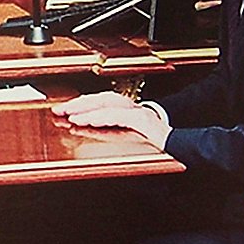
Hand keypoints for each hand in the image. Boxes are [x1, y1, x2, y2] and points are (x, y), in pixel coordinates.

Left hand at [52, 91, 168, 148]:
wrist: (184, 145)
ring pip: (108, 103)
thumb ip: (110, 132)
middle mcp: (134, 108)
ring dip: (86, 108)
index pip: (102, 101)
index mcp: (130, 111)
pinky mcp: (143, 120)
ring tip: (69, 114)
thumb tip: (87, 129)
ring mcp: (140, 112)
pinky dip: (100, 117)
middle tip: (59, 110)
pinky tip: (87, 121)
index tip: (65, 109)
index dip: (83, 103)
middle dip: (79, 103)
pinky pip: (118, 115)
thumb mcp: (130, 137)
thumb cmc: (159, 142)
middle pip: (102, 98)